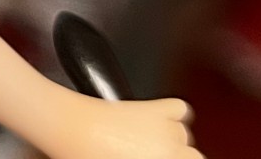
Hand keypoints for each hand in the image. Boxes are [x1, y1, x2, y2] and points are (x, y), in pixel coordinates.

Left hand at [41, 93, 198, 158]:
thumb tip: (148, 155)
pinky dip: (174, 114)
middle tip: (153, 156)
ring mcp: (166, 128)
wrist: (67, 126)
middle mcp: (171, 150)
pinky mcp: (154, 108)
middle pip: (193, 156)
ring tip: (149, 142)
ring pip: (185, 135)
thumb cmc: (86, 155)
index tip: (158, 157)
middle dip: (177, 157)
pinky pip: (180, 109)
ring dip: (172, 139)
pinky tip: (161, 118)